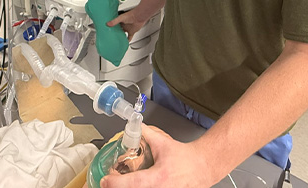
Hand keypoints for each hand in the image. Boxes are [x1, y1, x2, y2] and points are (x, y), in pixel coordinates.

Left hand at [100, 125, 217, 187]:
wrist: (203, 167)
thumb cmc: (186, 158)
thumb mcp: (163, 143)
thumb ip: (146, 134)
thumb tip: (134, 126)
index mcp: (157, 178)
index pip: (132, 183)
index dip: (114, 183)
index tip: (105, 180)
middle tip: (108, 183)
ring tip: (119, 184)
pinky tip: (135, 185)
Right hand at [107, 9, 145, 41]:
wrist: (139, 17)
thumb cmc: (131, 15)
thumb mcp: (120, 18)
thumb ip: (114, 21)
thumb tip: (107, 24)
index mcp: (120, 21)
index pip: (114, 25)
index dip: (110, 28)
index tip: (106, 31)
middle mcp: (123, 25)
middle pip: (118, 30)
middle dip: (115, 33)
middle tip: (110, 37)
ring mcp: (127, 29)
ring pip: (123, 34)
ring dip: (120, 37)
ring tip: (116, 41)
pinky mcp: (131, 32)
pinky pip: (129, 37)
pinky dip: (127, 40)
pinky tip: (125, 43)